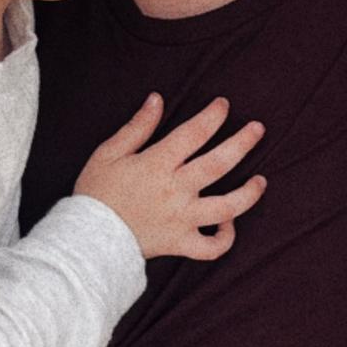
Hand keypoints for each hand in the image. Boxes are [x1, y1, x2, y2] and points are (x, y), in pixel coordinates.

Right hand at [74, 93, 265, 260]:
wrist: (84, 241)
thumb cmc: (96, 193)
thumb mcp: (109, 153)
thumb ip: (137, 127)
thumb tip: (157, 99)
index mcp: (157, 165)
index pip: (194, 134)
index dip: (213, 116)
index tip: (224, 105)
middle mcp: (175, 191)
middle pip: (219, 164)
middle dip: (243, 143)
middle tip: (258, 129)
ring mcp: (182, 219)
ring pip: (227, 207)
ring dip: (249, 193)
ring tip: (261, 181)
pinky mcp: (181, 243)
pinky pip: (212, 247)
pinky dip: (225, 238)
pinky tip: (228, 222)